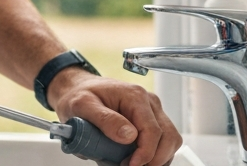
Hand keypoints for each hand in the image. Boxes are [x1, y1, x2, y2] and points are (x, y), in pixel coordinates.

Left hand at [46, 67, 180, 165]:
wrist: (76, 89)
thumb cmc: (79, 94)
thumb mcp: (83, 105)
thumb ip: (105, 119)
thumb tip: (128, 136)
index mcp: (135, 96)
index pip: (152, 130)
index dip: (145, 153)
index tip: (131, 165)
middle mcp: (149, 103)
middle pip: (168, 137)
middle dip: (154, 159)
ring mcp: (152, 112)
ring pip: (170, 141)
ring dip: (156, 158)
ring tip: (133, 163)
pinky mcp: (150, 121)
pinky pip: (162, 142)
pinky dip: (154, 154)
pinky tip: (137, 158)